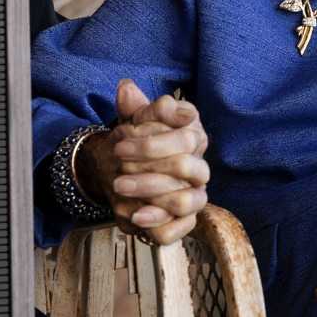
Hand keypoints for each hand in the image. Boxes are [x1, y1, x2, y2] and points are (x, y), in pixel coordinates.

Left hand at [82, 79, 209, 243]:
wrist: (127, 171)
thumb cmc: (138, 142)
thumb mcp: (135, 121)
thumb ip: (133, 106)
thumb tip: (126, 88)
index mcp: (194, 139)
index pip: (185, 139)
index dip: (152, 143)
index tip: (119, 145)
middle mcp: (199, 169)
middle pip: (185, 167)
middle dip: (148, 167)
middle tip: (117, 168)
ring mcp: (195, 196)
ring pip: (184, 201)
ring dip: (149, 193)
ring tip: (119, 187)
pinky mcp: (185, 221)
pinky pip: (179, 228)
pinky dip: (157, 223)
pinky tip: (136, 216)